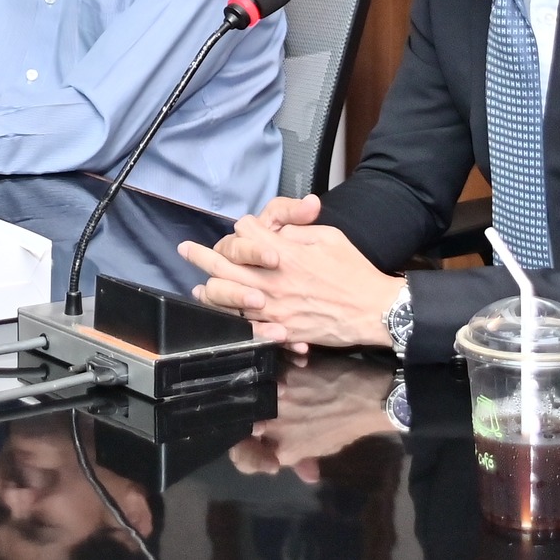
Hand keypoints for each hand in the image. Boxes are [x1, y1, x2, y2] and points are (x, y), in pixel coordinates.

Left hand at [176, 193, 406, 349]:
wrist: (373, 310)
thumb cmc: (354, 271)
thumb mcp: (328, 237)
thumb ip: (297, 232)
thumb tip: (276, 234)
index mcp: (284, 253)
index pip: (247, 234)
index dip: (243, 229)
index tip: (243, 229)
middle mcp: (272, 280)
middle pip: (225, 265)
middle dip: (202, 255)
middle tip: (186, 250)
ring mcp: (273, 308)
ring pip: (228, 297)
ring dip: (209, 290)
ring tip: (197, 286)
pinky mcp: (281, 330)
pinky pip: (248, 326)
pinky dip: (232, 319)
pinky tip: (223, 315)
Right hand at [229, 354, 399, 483]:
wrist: (366, 396)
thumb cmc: (347, 425)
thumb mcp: (321, 447)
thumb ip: (302, 458)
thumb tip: (307, 476)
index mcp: (281, 448)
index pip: (243, 457)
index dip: (247, 456)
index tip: (263, 451)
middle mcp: (271, 424)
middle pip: (239, 425)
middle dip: (247, 421)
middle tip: (261, 417)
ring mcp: (273, 396)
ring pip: (246, 396)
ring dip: (254, 394)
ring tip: (269, 391)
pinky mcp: (280, 370)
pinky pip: (261, 373)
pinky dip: (266, 373)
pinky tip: (276, 372)